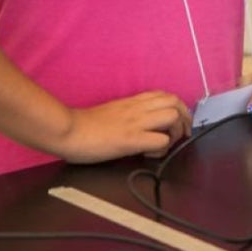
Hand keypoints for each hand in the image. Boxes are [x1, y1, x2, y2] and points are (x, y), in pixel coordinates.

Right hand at [55, 90, 190, 163]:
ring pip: (173, 117)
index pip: (165, 95)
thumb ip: (129, 114)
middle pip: (175, 102)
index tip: (177, 122)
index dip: (177, 108)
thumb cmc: (84, 125)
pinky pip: (160, 141)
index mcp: (133, 101)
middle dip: (185, 118)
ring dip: (176, 132)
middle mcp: (138, 108)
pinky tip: (149, 155)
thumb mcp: (112, 112)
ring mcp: (135, 123)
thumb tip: (142, 126)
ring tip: (165, 144)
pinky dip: (161, 149)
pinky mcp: (130, 139)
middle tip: (181, 135)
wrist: (67, 130)